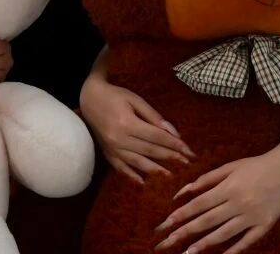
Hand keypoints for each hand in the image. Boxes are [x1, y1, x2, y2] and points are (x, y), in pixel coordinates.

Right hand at [79, 74, 193, 182]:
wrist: (89, 99)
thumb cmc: (115, 96)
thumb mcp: (135, 100)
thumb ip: (153, 116)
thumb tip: (173, 132)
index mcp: (128, 123)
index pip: (157, 137)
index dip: (174, 144)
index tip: (189, 151)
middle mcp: (120, 139)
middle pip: (150, 151)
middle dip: (170, 158)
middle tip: (187, 164)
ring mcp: (112, 149)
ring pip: (138, 163)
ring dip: (155, 171)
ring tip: (171, 176)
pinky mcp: (107, 154)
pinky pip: (121, 168)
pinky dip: (132, 176)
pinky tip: (143, 183)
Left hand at [155, 153, 279, 252]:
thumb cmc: (256, 166)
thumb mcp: (230, 167)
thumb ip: (206, 179)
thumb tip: (184, 191)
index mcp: (229, 187)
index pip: (199, 204)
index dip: (181, 215)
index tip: (165, 224)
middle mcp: (239, 203)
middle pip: (207, 221)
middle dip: (185, 232)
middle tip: (167, 242)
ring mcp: (252, 216)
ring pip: (224, 234)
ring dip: (204, 244)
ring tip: (187, 253)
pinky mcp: (265, 226)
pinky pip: (247, 241)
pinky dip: (233, 251)